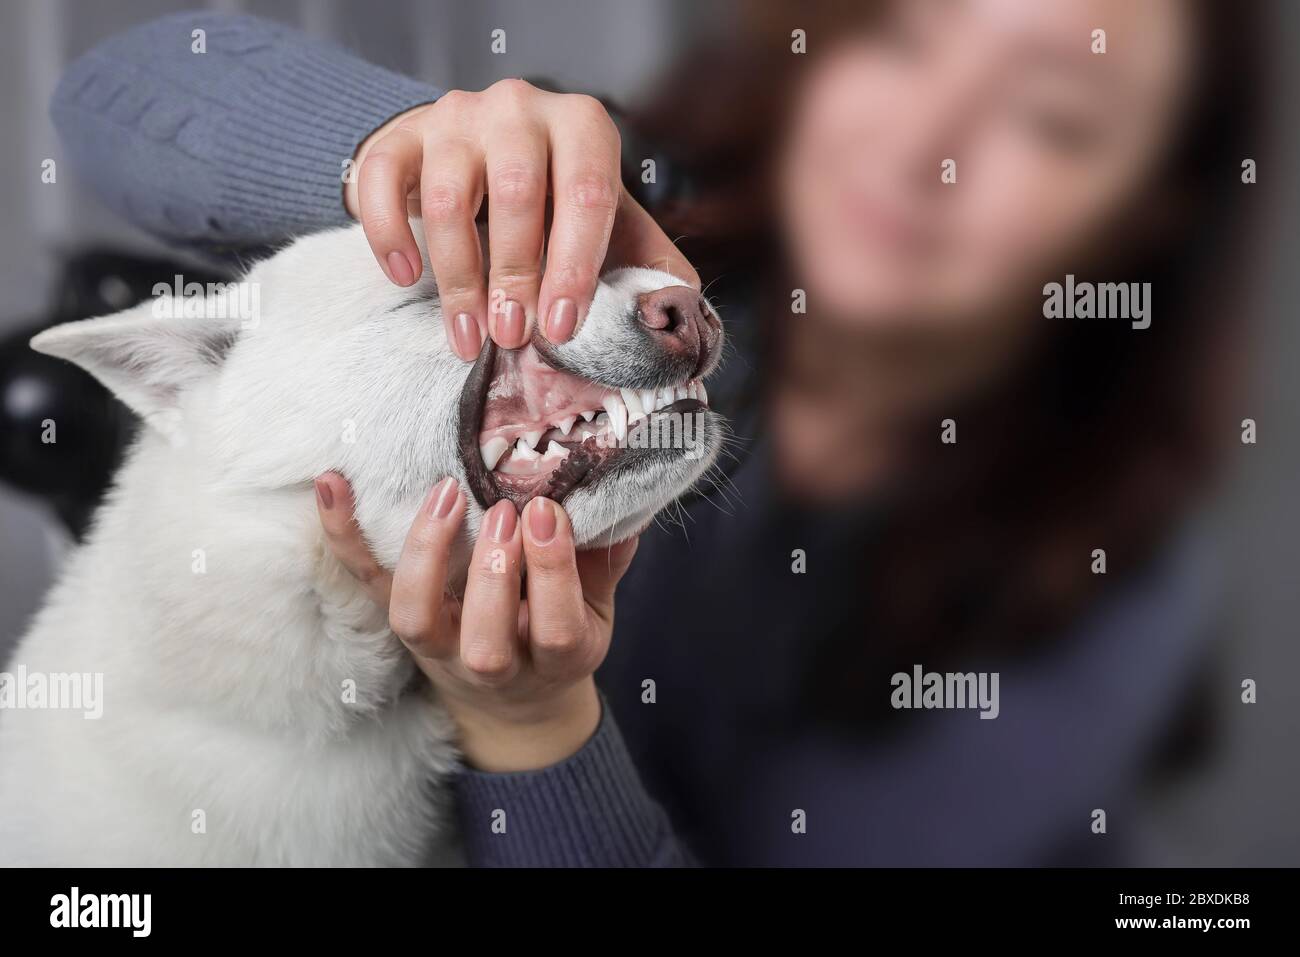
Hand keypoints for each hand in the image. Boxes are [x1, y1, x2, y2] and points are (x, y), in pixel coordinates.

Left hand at [313, 472, 637, 771]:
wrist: (514, 702)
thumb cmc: (558, 638)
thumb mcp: (598, 611)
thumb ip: (606, 561)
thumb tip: (628, 497)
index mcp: (556, 660)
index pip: (556, 631)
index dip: (552, 575)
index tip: (548, 514)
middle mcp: (492, 664)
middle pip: (485, 640)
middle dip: (494, 572)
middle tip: (502, 509)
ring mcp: (438, 649)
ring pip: (416, 621)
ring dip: (427, 556)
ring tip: (446, 495)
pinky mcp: (400, 624)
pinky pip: (364, 583)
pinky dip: (344, 534)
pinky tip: (335, 482)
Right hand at [344, 79, 697, 359]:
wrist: (485, 156)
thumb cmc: (556, 202)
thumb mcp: (610, 224)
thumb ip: (646, 263)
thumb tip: (678, 319)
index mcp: (582, 126)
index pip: (586, 193)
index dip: (574, 266)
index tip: (560, 328)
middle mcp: (520, 108)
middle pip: (517, 195)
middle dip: (515, 277)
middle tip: (512, 336)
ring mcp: (456, 117)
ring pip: (449, 198)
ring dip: (458, 278)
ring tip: (468, 337)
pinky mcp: (401, 135)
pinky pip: (381, 180)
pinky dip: (389, 235)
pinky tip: (405, 279)